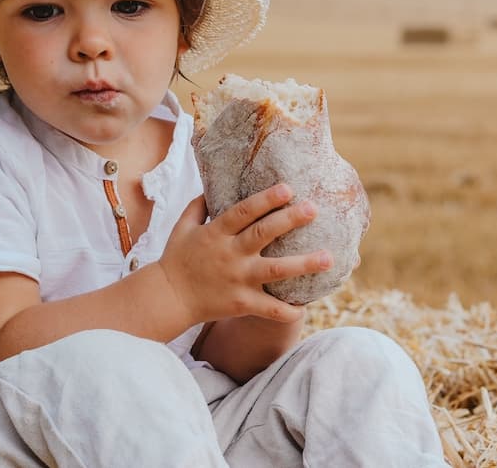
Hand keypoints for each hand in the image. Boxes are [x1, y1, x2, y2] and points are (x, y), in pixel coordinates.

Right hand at [158, 184, 332, 324]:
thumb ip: (198, 206)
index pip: (244, 212)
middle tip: (313, 209)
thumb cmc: (177, 259)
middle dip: (290, 220)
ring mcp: (237, 279)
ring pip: (275, 270)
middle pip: (263, 234)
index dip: (266, 199)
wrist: (167, 298)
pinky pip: (269, 309)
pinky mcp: (241, 303)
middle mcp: (230, 254)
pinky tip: (305, 307)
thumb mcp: (182, 227)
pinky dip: (287, 310)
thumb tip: (211, 185)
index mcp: (216, 233)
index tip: (288, 188)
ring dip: (303, 264)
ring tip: (328, 258)